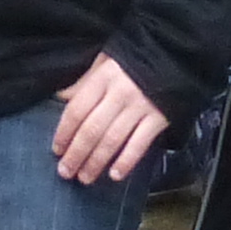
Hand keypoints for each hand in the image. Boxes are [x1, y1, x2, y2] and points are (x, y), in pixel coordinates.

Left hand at [51, 52, 168, 182]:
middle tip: (66, 172)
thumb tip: (61, 98)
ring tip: (85, 178)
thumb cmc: (133, 58)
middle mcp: (119, 94)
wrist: (174, 52)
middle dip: (76, 154)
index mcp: (102, 78)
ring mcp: (140, 107)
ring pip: (112, 140)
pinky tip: (115, 175)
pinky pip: (139, 144)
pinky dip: (126, 161)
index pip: (77, 110)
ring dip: (96, 162)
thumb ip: (84, 81)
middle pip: (92, 129)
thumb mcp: (104, 61)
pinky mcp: (159, 118)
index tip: (56, 150)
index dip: (64, 132)